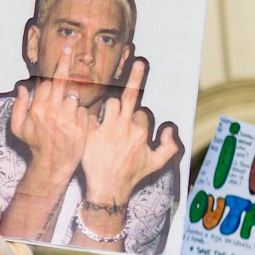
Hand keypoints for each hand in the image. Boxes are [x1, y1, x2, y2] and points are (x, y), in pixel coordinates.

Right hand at [10, 44, 88, 190]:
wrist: (52, 166)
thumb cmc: (35, 145)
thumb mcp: (18, 129)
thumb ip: (18, 106)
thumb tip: (21, 87)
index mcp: (37, 110)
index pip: (46, 84)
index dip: (52, 76)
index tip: (62, 53)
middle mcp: (52, 112)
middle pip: (61, 80)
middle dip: (65, 60)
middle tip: (72, 41)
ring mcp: (68, 119)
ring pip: (73, 96)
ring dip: (71, 101)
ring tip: (66, 114)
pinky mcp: (81, 126)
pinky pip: (83, 111)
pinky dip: (79, 115)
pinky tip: (74, 125)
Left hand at [79, 58, 179, 207]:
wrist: (108, 189)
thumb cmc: (131, 176)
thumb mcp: (156, 164)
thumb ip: (169, 147)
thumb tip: (170, 129)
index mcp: (141, 132)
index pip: (140, 113)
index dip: (136, 117)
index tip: (132, 124)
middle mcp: (126, 128)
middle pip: (128, 98)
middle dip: (133, 83)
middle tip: (138, 65)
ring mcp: (108, 131)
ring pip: (109, 103)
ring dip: (108, 106)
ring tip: (104, 116)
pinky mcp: (91, 135)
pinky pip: (89, 116)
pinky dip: (87, 116)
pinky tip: (84, 119)